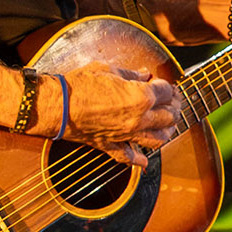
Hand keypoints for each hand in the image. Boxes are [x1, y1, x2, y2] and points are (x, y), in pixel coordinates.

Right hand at [35, 63, 181, 168]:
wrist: (57, 105)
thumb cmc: (80, 84)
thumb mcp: (109, 69)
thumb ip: (131, 74)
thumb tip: (144, 74)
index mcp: (141, 97)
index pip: (165, 92)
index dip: (167, 85)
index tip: (163, 83)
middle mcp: (139, 119)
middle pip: (168, 117)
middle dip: (174, 107)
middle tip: (172, 101)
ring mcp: (126, 135)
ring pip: (157, 140)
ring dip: (166, 132)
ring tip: (166, 125)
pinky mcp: (111, 145)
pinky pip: (129, 157)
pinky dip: (139, 161)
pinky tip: (144, 161)